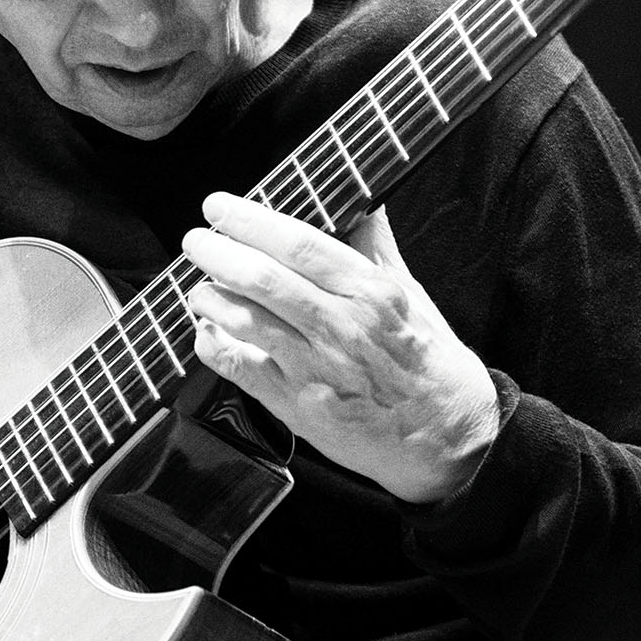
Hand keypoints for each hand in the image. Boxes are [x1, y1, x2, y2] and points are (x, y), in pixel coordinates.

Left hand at [181, 192, 498, 504]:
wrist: (445, 436)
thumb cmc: (427, 362)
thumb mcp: (411, 295)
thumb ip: (378, 247)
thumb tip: (363, 204)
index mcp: (372, 292)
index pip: (301, 244)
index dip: (251, 221)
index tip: (220, 207)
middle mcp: (343, 326)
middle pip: (264, 278)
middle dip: (217, 252)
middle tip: (195, 241)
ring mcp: (318, 368)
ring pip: (246, 321)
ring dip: (210, 297)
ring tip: (200, 287)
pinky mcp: (299, 408)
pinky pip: (240, 369)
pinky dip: (214, 345)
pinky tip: (208, 331)